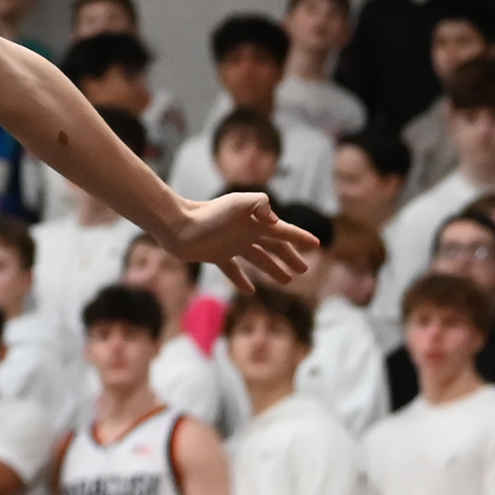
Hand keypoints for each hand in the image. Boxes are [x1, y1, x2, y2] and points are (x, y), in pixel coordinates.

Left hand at [163, 192, 319, 286]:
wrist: (178, 225)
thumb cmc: (208, 213)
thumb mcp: (238, 203)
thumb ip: (260, 204)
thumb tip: (275, 221)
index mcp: (255, 222)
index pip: (283, 232)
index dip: (300, 238)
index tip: (316, 245)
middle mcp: (245, 233)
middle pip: (274, 247)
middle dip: (289, 257)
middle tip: (303, 270)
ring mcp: (231, 245)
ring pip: (257, 259)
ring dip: (272, 269)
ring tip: (287, 281)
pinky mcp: (216, 255)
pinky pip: (233, 270)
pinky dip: (242, 280)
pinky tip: (250, 291)